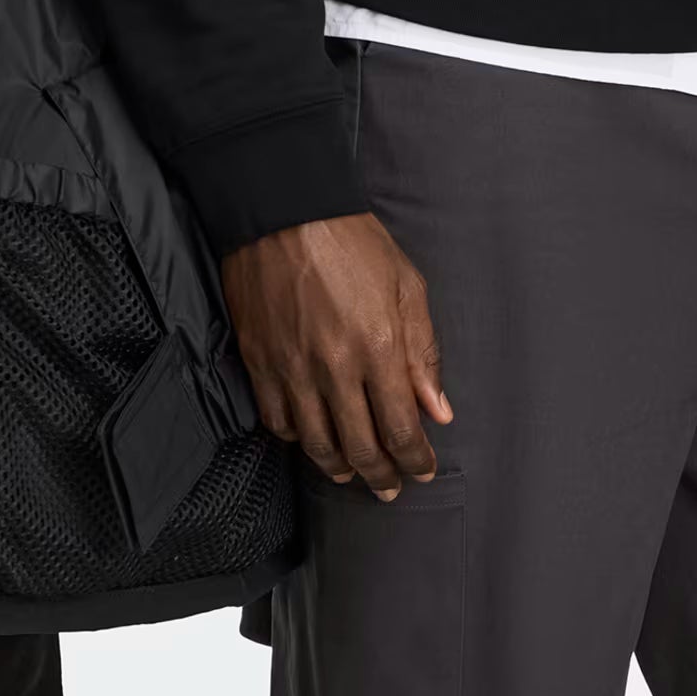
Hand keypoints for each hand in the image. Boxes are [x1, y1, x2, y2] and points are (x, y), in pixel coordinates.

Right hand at [222, 211, 451, 499]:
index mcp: (378, 347)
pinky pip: (277, 421)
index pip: (401, 429)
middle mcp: (334, 367)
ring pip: (316, 444)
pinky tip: (311, 438)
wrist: (282, 208)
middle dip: (381, 475)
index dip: (415, 460)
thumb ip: (423, 352)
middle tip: (391, 487)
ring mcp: (292, 369)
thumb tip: (437, 410)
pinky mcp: (259, 362)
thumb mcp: (406, 285)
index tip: (422, 471)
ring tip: (353, 473)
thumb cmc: (352, 240)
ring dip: (339, 467)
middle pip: (360, 448)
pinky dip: (297, 439)